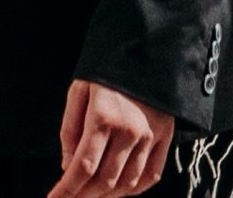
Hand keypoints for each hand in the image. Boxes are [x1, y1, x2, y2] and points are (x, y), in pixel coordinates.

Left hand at [46, 79, 174, 197]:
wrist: (146, 49)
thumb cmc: (106, 70)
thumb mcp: (79, 90)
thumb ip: (70, 129)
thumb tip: (67, 165)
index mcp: (103, 117)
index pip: (83, 167)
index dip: (67, 190)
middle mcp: (129, 131)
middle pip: (104, 181)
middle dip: (83, 196)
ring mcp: (149, 137)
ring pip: (126, 184)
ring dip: (106, 196)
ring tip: (91, 194)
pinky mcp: (165, 138)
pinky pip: (150, 177)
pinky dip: (133, 190)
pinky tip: (119, 190)